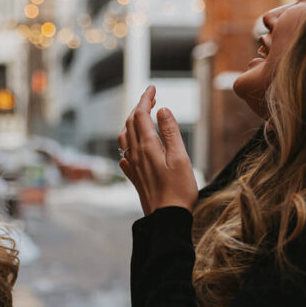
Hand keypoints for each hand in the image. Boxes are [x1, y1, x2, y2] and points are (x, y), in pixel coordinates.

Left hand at [118, 86, 197, 215]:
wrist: (166, 219)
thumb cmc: (179, 190)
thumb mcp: (180, 158)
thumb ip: (170, 132)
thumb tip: (162, 110)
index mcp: (147, 145)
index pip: (141, 114)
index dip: (145, 98)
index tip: (152, 87)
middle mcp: (135, 153)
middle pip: (131, 122)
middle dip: (139, 106)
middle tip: (151, 96)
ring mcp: (132, 165)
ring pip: (125, 136)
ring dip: (132, 122)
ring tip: (142, 115)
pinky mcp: (134, 176)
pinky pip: (125, 153)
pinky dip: (128, 141)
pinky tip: (133, 144)